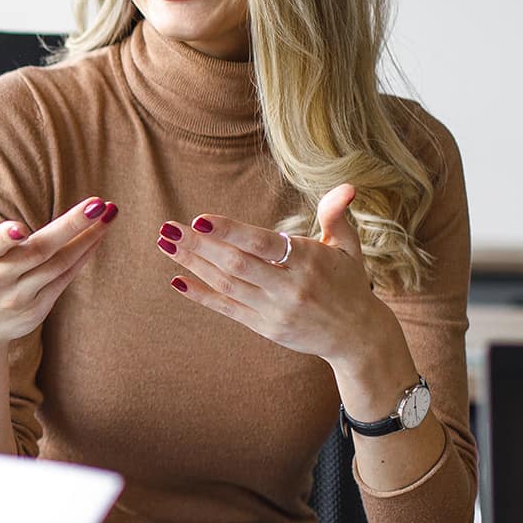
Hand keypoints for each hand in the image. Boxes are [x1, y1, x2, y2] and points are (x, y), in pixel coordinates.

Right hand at [0, 171, 113, 350]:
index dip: (4, 237)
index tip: (21, 228)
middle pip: (37, 251)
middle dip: (69, 226)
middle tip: (97, 204)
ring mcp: (18, 297)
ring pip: (58, 264)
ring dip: (86, 239)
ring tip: (108, 214)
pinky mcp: (36, 310)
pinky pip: (64, 279)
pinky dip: (82, 257)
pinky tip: (97, 236)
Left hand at [157, 183, 390, 365]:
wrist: (356, 335)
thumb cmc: (349, 282)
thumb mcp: (349, 247)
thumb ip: (337, 215)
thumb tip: (347, 186)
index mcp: (308, 261)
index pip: (262, 244)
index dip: (230, 231)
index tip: (200, 219)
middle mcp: (289, 287)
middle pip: (236, 264)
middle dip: (199, 245)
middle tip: (168, 227)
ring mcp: (274, 310)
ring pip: (227, 284)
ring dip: (193, 264)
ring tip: (165, 244)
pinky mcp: (264, 327)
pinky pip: (227, 308)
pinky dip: (201, 294)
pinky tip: (177, 279)